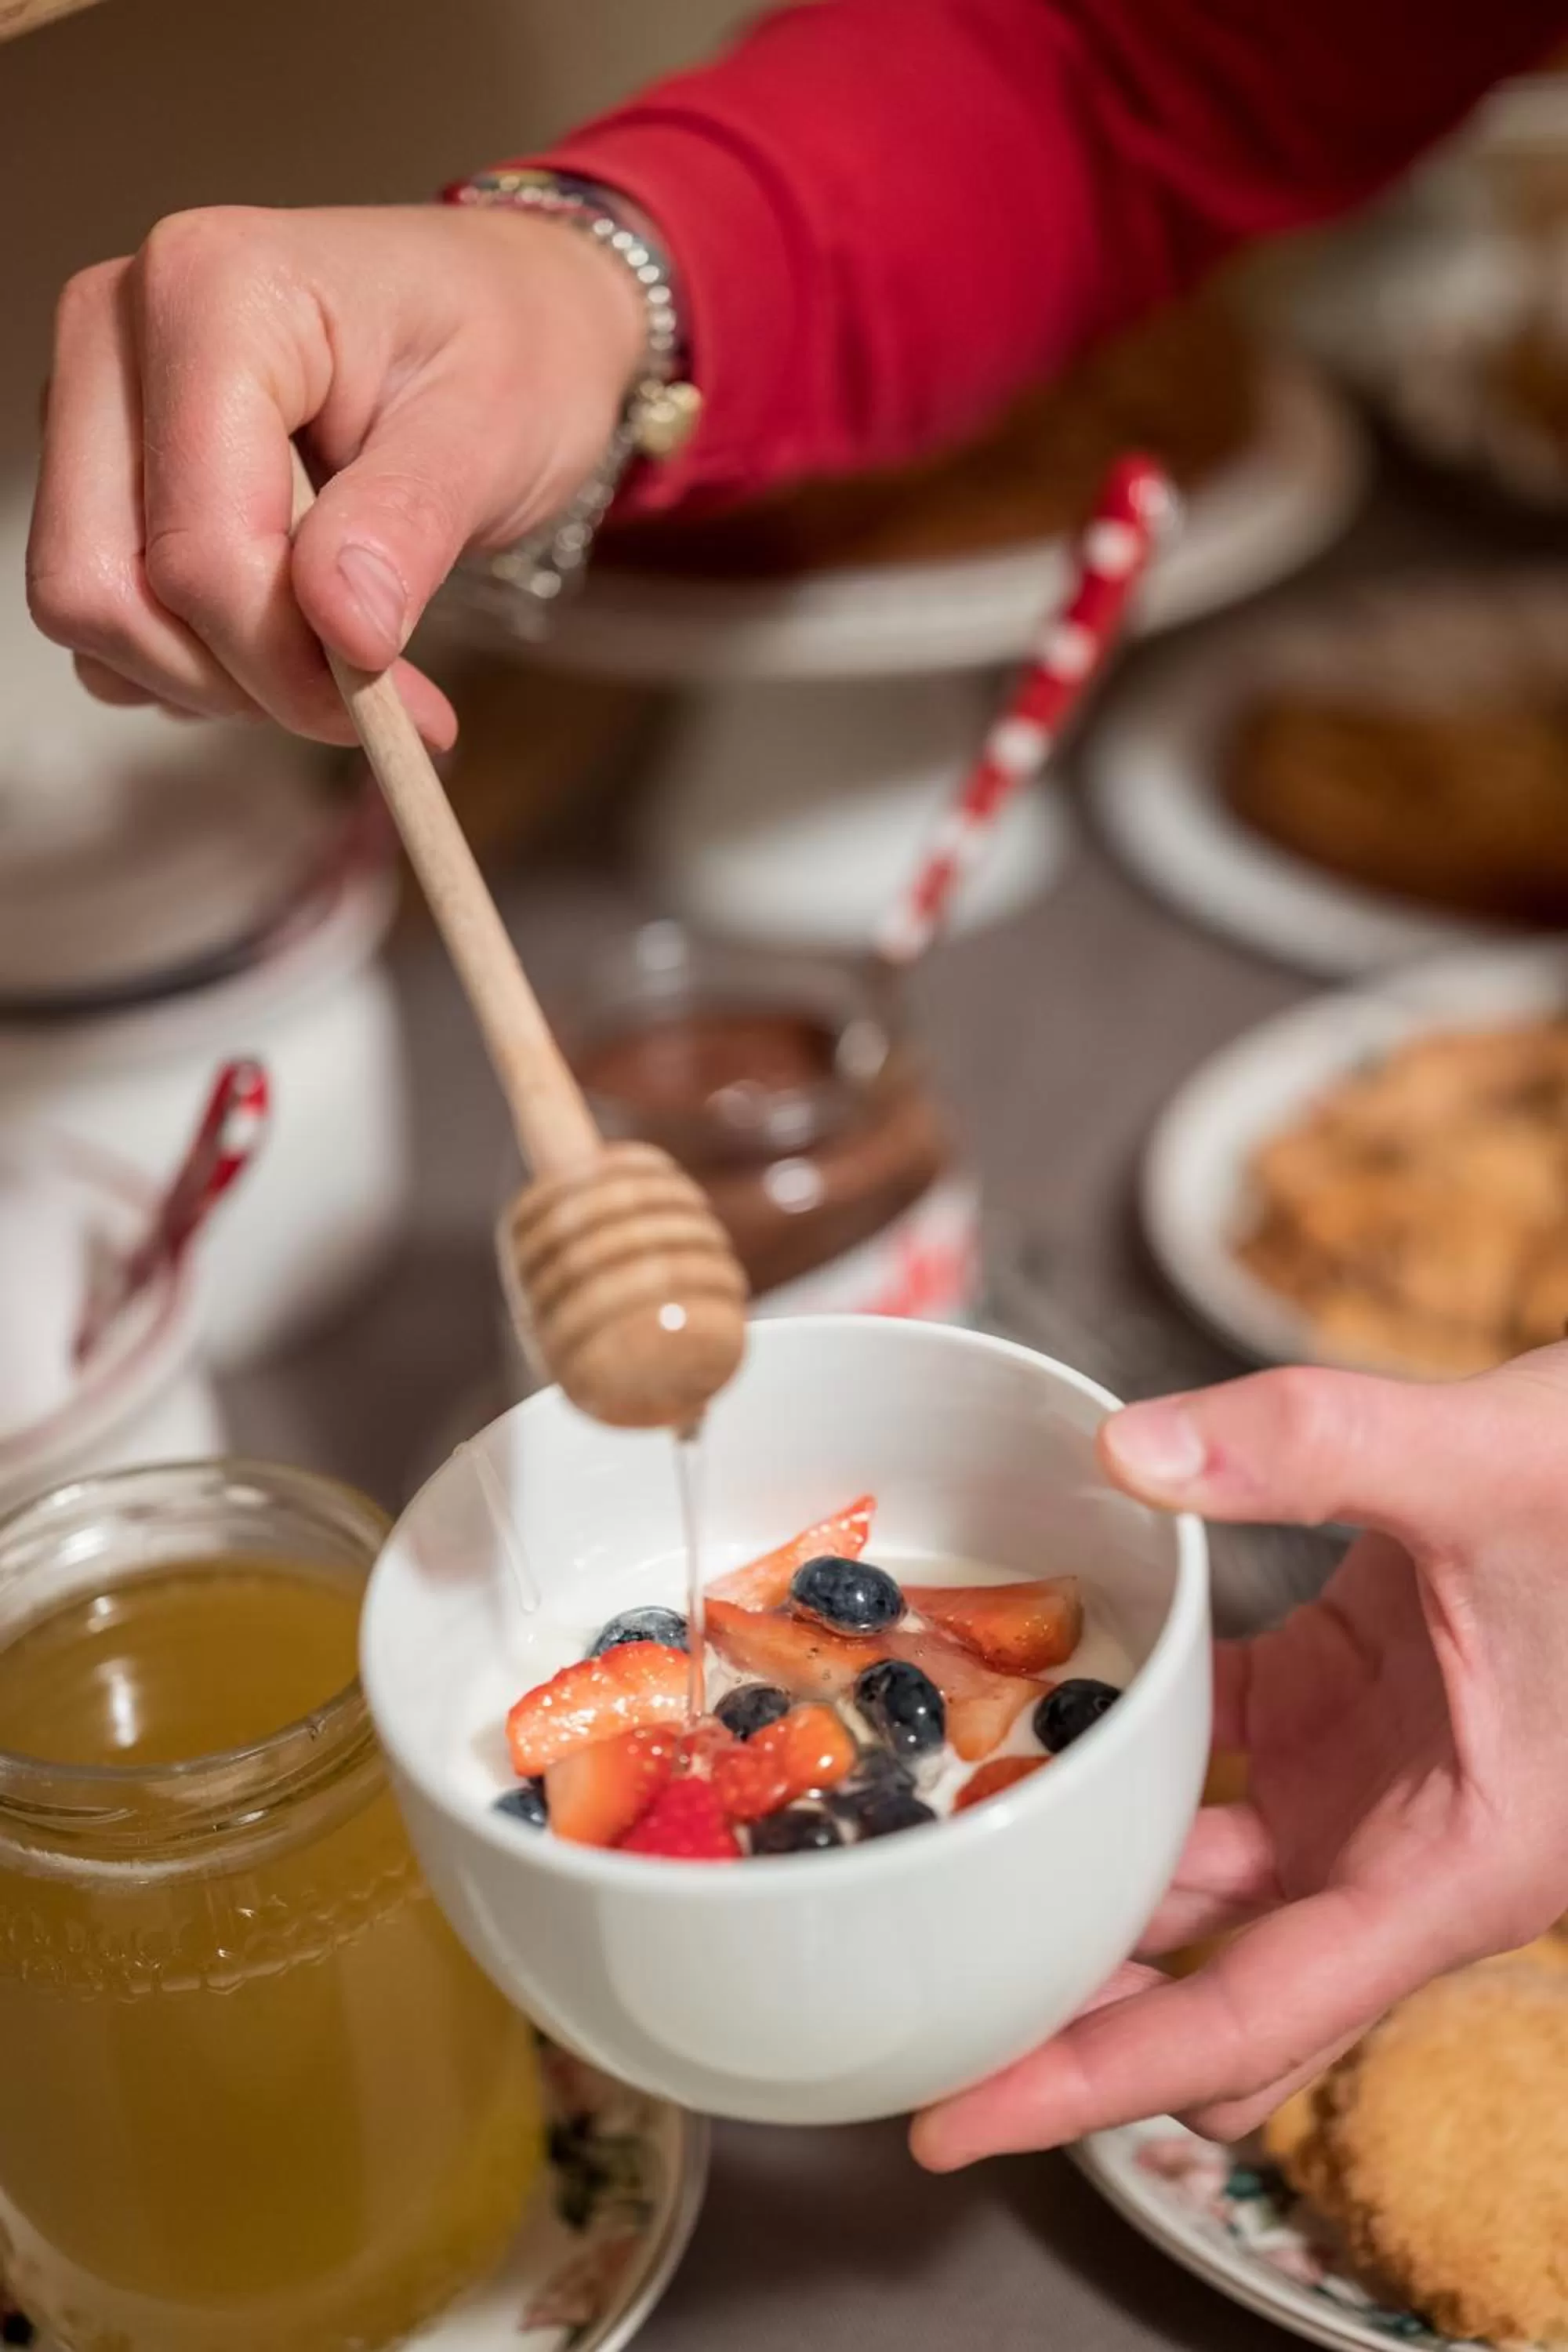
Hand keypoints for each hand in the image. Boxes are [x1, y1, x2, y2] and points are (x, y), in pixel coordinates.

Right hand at [27, 203, 647, 746]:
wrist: (501, 315)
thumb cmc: (506, 349)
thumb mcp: (492, 430)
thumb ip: (409, 523)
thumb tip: (345, 629)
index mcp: (211, 291)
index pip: (199, 543)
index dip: (284, 657)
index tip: (387, 701)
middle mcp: (118, 333)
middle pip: (106, 585)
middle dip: (237, 675)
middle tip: (361, 690)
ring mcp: (91, 401)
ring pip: (94, 612)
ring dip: (214, 676)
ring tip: (334, 648)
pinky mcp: (97, 467)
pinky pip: (104, 618)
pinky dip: (191, 660)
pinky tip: (284, 631)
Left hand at [913, 1346, 1567, 2166]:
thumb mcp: (1486, 1465)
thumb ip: (1309, 1449)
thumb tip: (1129, 1455)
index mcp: (1454, 1866)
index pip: (1247, 2021)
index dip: (1094, 2084)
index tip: (953, 2128)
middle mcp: (1402, 1852)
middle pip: (1204, 1979)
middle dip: (1071, 2009)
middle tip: (923, 1998)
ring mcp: (1364, 1784)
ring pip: (1195, 1874)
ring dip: (1088, 1875)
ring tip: (948, 1860)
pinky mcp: (1338, 1706)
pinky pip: (1206, 1746)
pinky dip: (1124, 1743)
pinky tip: (1032, 1715)